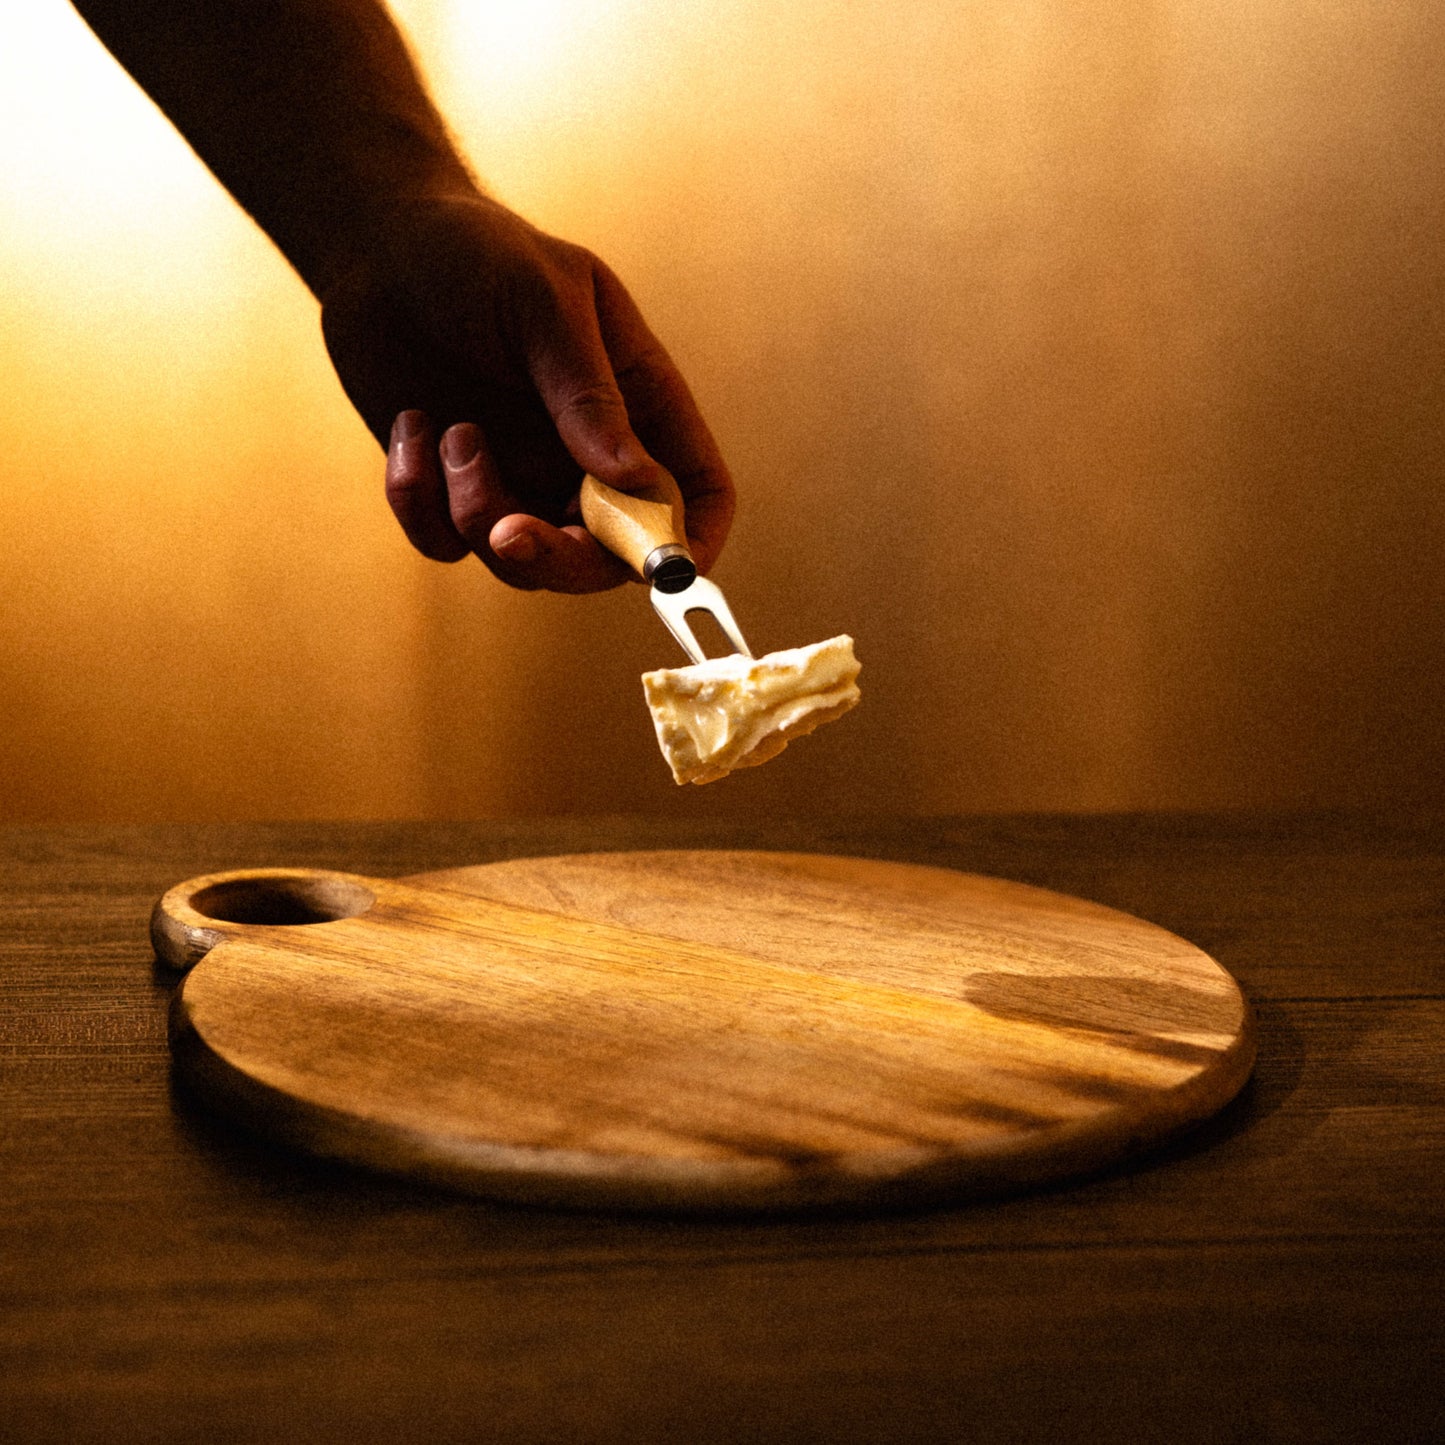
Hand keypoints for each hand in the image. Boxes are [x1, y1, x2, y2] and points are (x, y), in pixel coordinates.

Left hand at [319, 191, 733, 591]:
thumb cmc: (477, 252)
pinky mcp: (452, 487)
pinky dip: (419, 502)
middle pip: (608, 556)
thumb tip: (637, 480)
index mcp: (639, 404)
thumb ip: (588, 393)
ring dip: (477, 512)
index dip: (690, 541)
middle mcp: (587, 456)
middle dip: (561, 559)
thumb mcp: (544, 303)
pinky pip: (445, 543)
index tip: (662, 567)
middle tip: (510, 533)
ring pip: (522, 560)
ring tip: (452, 430)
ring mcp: (521, 477)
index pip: (697, 493)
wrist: (378, 239)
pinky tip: (410, 426)